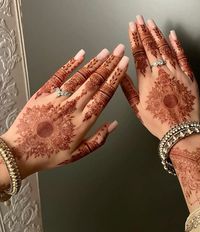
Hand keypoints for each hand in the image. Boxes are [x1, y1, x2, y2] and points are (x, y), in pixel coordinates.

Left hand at [1, 44, 128, 181]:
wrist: (20, 152)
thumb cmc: (48, 155)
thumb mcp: (78, 154)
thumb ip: (98, 139)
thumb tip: (113, 125)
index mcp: (82, 121)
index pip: (104, 94)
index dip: (115, 78)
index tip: (123, 66)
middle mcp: (72, 107)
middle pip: (95, 81)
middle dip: (110, 64)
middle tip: (120, 52)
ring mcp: (58, 98)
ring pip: (81, 76)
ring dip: (95, 63)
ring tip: (106, 52)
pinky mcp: (44, 93)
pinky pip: (59, 75)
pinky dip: (71, 64)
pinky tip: (80, 55)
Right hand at [121, 16, 199, 138]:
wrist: (181, 130)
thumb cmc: (158, 122)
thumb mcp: (137, 108)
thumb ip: (128, 89)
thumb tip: (120, 74)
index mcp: (147, 81)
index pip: (138, 54)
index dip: (134, 39)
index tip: (131, 28)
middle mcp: (161, 73)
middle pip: (151, 47)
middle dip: (144, 31)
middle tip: (139, 19)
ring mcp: (176, 73)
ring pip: (165, 48)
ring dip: (157, 34)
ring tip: (151, 23)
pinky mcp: (188, 76)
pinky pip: (182, 56)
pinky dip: (177, 44)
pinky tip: (172, 35)